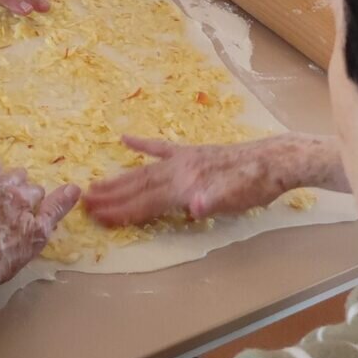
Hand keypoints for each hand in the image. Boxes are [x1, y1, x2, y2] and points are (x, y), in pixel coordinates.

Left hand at [0, 161, 80, 305]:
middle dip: (16, 180)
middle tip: (17, 181)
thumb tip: (75, 187)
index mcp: (19, 196)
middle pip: (10, 177)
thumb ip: (55, 210)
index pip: (34, 190)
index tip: (35, 202)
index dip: (35, 197)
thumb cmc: (2, 257)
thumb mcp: (36, 236)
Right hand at [85, 135, 295, 226]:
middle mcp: (179, 169)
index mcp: (186, 184)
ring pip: (144, 170)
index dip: (122, 212)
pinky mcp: (192, 153)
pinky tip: (126, 139)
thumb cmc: (255, 185)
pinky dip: (142, 145)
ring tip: (96, 184)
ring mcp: (184, 159)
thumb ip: (213, 201)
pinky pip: (161, 148)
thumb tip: (194, 207)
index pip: (147, 201)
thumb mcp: (237, 198)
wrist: (274, 160)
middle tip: (83, 203)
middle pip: (139, 185)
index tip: (97, 218)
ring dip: (119, 179)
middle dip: (111, 196)